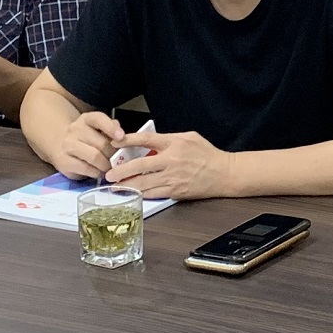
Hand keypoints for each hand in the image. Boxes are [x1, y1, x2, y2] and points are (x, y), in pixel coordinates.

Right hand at [48, 110, 127, 181]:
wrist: (61, 148)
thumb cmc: (88, 140)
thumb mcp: (99, 130)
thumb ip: (111, 130)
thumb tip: (122, 136)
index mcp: (86, 119)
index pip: (99, 119)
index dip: (111, 128)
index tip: (121, 137)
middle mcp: (75, 129)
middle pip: (101, 143)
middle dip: (113, 155)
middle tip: (119, 162)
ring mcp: (68, 145)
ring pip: (94, 157)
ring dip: (105, 165)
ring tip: (109, 169)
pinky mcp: (63, 161)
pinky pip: (85, 169)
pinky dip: (96, 173)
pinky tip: (98, 173)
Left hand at [105, 128, 237, 200]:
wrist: (224, 174)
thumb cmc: (207, 154)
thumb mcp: (189, 137)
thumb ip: (169, 138)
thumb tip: (149, 141)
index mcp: (175, 143)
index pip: (146, 140)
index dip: (128, 140)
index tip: (114, 142)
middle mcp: (172, 161)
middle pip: (140, 165)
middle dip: (122, 170)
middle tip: (109, 175)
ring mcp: (173, 178)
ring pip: (144, 183)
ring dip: (128, 186)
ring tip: (115, 187)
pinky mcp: (176, 192)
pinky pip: (154, 194)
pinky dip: (142, 194)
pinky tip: (132, 195)